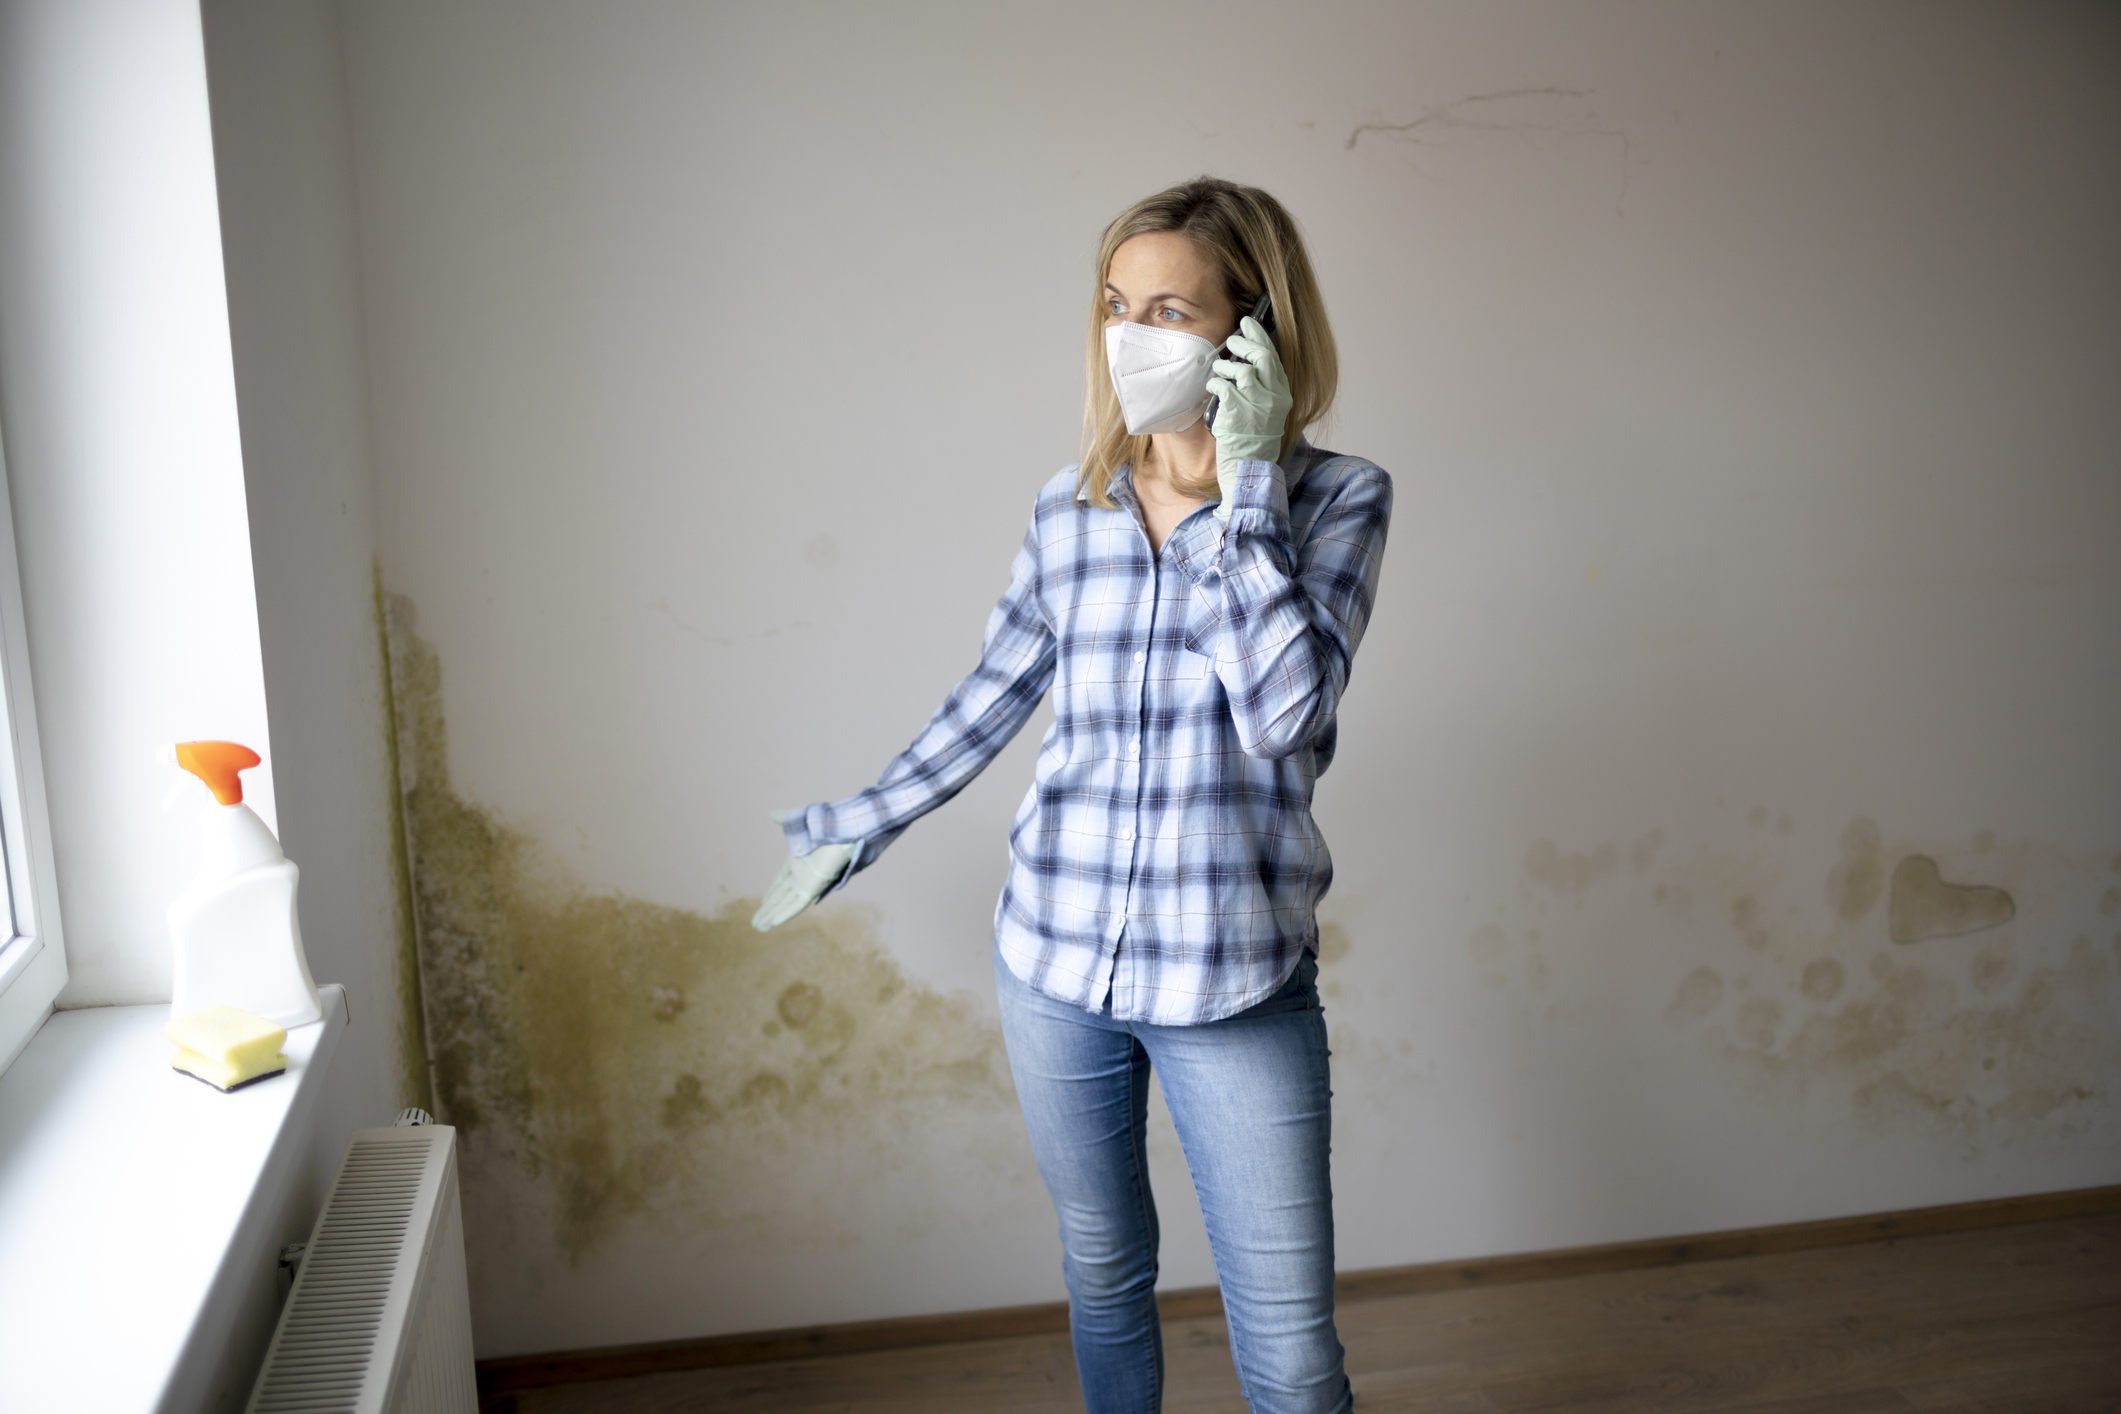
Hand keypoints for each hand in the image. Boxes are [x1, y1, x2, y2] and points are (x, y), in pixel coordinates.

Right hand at [751, 810, 854, 931]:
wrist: (844, 829)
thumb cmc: (825, 824)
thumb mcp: (799, 821)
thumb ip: (784, 820)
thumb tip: (772, 814)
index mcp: (797, 861)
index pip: (781, 881)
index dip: (772, 893)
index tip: (764, 903)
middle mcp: (802, 874)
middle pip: (780, 896)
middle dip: (768, 909)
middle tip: (756, 923)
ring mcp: (808, 882)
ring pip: (785, 903)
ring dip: (772, 915)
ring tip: (760, 928)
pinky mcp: (814, 887)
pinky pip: (797, 903)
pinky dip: (785, 913)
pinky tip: (774, 922)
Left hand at [1205, 316, 1291, 521]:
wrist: (1248, 467)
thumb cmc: (1253, 440)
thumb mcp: (1267, 412)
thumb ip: (1263, 387)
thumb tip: (1247, 361)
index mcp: (1282, 394)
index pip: (1273, 356)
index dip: (1259, 336)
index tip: (1248, 324)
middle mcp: (1273, 397)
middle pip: (1262, 356)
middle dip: (1244, 343)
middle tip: (1232, 341)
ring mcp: (1256, 404)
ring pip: (1242, 369)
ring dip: (1226, 364)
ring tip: (1219, 368)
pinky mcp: (1237, 412)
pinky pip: (1223, 385)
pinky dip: (1215, 381)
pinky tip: (1213, 386)